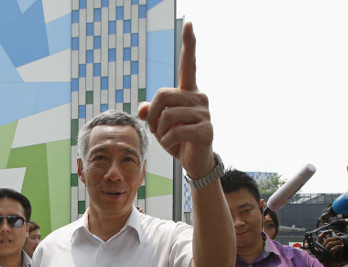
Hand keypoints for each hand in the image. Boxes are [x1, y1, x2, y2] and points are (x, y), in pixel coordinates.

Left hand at [137, 22, 213, 177]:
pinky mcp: (206, 130)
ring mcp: (204, 114)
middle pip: (163, 95)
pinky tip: (174, 146)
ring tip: (166, 139)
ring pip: (167, 116)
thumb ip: (150, 112)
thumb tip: (142, 109)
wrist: (195, 161)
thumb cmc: (178, 139)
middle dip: (152, 115)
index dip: (189, 44)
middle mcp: (199, 98)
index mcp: (188, 92)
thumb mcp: (160, 125)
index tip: (189, 23)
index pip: (188, 64)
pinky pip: (175, 132)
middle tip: (154, 129)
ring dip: (159, 132)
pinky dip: (167, 142)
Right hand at [317, 232, 344, 259]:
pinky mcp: (328, 255)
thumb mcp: (328, 251)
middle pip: (327, 239)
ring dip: (337, 241)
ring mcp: (324, 252)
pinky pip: (333, 248)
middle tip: (339, 238)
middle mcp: (321, 249)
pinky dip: (338, 246)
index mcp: (319, 247)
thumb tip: (334, 236)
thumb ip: (330, 244)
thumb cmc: (329, 259)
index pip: (320, 238)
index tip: (329, 230)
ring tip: (341, 242)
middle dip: (335, 237)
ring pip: (330, 243)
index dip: (324, 233)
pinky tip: (341, 246)